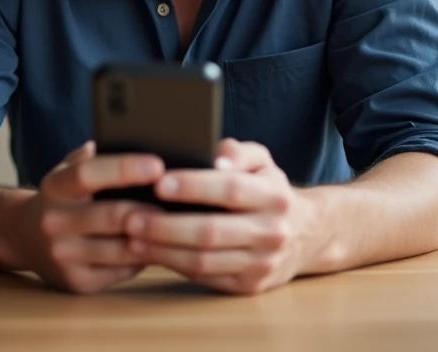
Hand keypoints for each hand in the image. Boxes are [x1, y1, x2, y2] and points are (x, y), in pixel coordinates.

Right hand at [17, 141, 165, 293]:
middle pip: (111, 216)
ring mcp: (64, 256)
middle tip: (179, 202)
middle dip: (150, 209)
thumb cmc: (61, 198)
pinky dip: (144, 259)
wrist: (23, 238)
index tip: (157, 165)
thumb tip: (135, 139)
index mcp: (54, 188)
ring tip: (177, 225)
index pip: (88, 175)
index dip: (124, 169)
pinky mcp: (77, 282)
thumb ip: (93, 156)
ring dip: (153, 237)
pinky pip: (122, 271)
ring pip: (122, 249)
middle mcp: (54, 222)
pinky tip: (158, 247)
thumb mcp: (67, 170)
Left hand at [123, 139, 316, 294]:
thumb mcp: (262, 162)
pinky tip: (150, 253)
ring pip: (204, 261)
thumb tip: (216, 155)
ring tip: (132, 237)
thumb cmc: (268, 190)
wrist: (306, 235)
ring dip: (163, 250)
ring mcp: (262, 264)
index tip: (159, 182)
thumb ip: (238, 151)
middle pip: (212, 231)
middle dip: (166, 225)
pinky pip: (205, 278)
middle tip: (130, 216)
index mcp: (275, 196)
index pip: (231, 189)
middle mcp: (272, 232)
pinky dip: (174, 265)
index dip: (194, 186)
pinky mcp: (250, 286)